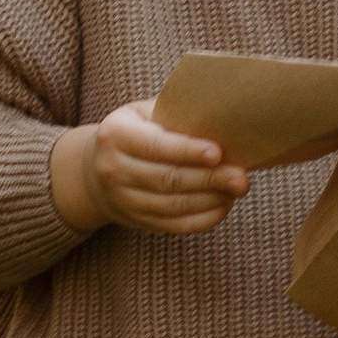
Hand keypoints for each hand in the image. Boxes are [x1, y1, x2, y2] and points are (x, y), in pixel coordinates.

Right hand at [51, 104, 249, 237]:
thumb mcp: (144, 113)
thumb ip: (175, 113)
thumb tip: (224, 117)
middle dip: (209, 179)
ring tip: (237, 189)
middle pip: (168, 179)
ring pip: (173, 205)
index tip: (218, 152)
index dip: (187, 151)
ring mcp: (122, 200)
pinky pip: (174, 225)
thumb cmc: (136, 131)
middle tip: (242, 177)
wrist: (96, 168)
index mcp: (115, 135)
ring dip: (211, 199)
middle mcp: (113, 169)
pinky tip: (224, 206)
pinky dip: (203, 219)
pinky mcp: (136, 221)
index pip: (155, 145)